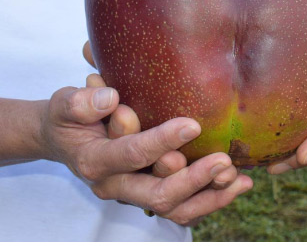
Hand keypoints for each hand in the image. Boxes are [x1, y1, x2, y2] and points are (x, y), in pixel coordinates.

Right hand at [34, 83, 251, 224]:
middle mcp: (116, 185)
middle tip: (223, 159)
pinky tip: (240, 184)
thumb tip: (110, 98)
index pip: (132, 155)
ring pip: (175, 209)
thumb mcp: (66, 103)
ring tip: (237, 177)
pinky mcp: (152, 194)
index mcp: (96, 161)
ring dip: (209, 195)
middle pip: (156, 194)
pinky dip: (214, 199)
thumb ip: (81, 102)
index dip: (161, 141)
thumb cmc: (72, 116)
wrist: (66, 138)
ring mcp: (135, 194)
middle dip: (192, 179)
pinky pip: (185, 208)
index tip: (192, 124)